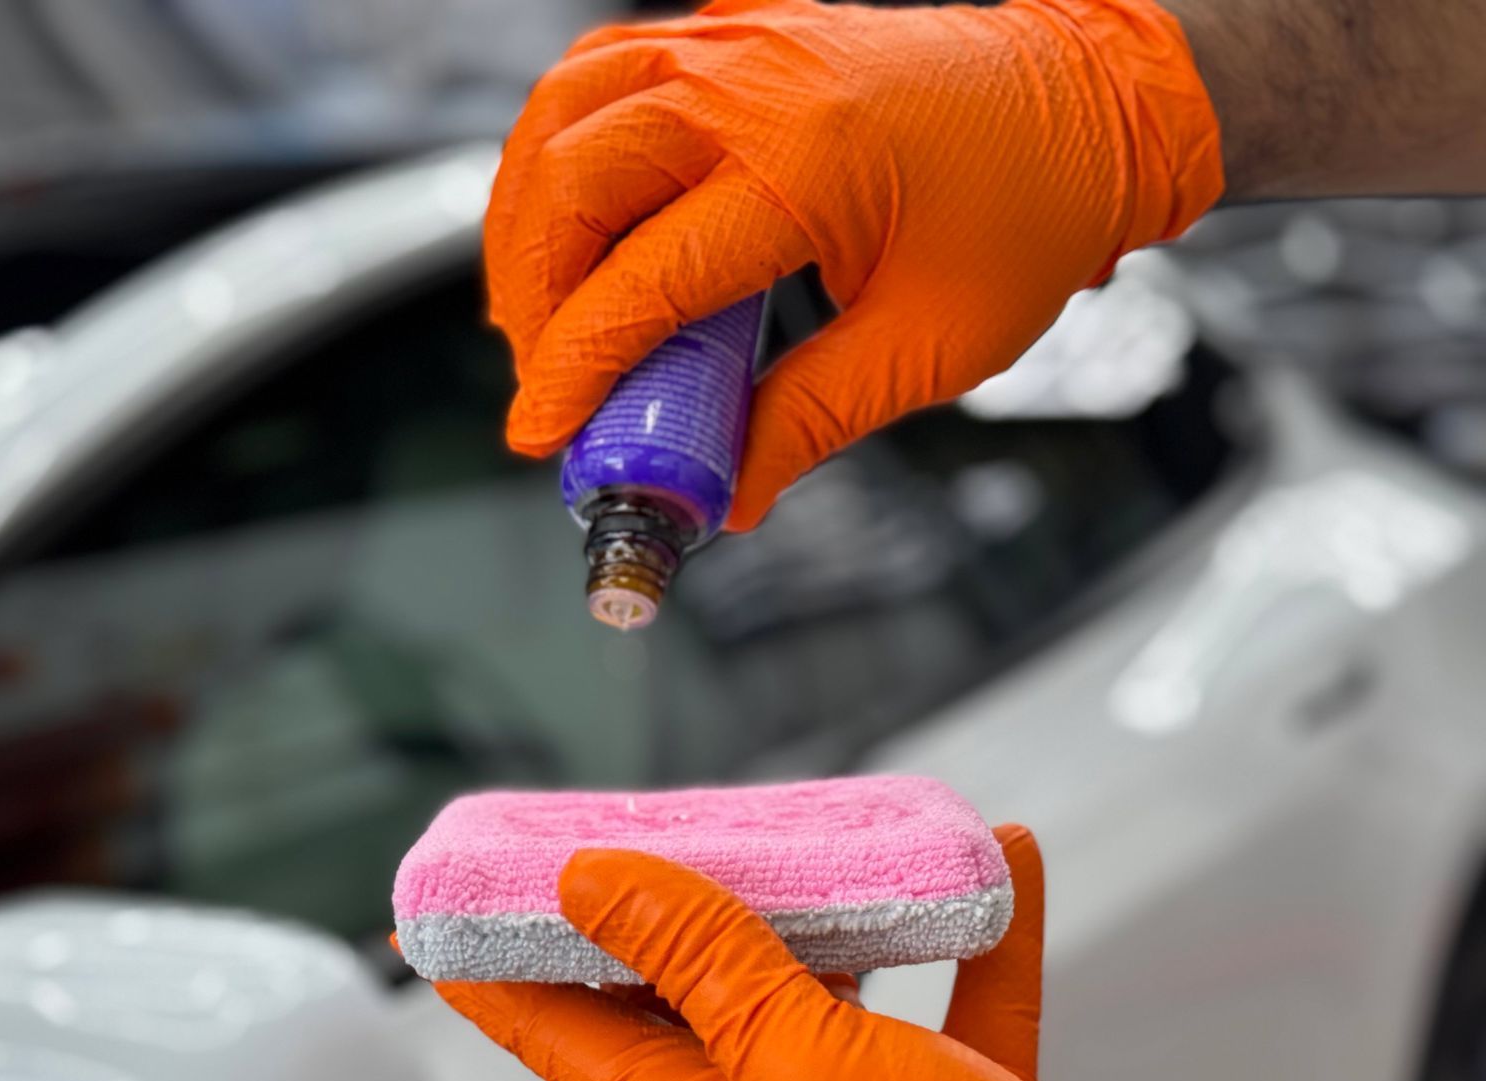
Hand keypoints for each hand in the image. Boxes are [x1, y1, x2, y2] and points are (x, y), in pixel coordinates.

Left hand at [436, 827, 1226, 1080]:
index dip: (496, 975)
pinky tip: (998, 859)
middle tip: (617, 831)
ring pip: (813, 984)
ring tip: (798, 829)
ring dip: (812, 908)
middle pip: (680, 995)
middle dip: (647, 913)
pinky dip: (967, 931)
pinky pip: (954, 991)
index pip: (563, 1037)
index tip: (439, 917)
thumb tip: (592, 883)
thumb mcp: (794, 1059)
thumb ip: (700, 961)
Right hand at [485, 0, 1223, 528]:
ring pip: (566, 112)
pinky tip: (562, 211)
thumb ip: (810, 422)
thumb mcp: (928, 348)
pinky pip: (602, 69)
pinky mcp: (731, 31)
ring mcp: (736, 43)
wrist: (1092, 103)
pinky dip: (559, 142)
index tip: (540, 431)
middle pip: (574, 181)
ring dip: (528, 215)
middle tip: (545, 374)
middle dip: (533, 294)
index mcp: (812, 170)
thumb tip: (726, 494)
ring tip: (534, 304)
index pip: (645, 279)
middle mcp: (756, 89)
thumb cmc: (1029, 214)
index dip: (576, 366)